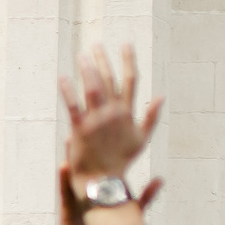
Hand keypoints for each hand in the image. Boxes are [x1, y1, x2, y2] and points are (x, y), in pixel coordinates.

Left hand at [61, 44, 162, 182]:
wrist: (105, 180)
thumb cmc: (122, 161)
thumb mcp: (142, 138)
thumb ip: (151, 116)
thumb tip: (161, 96)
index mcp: (127, 113)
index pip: (131, 80)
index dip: (128, 60)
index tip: (126, 44)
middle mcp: (113, 113)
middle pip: (108, 80)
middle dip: (103, 61)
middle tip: (95, 45)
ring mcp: (97, 121)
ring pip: (93, 89)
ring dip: (87, 71)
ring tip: (81, 56)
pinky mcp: (81, 130)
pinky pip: (73, 107)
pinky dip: (68, 91)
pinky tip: (63, 78)